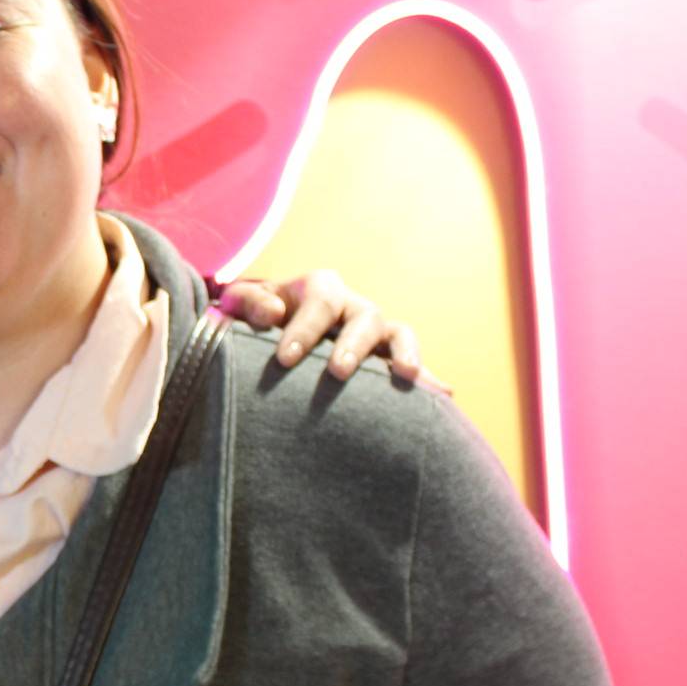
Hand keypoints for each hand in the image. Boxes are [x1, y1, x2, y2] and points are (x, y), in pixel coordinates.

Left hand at [218, 269, 447, 393]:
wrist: (272, 335)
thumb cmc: (255, 321)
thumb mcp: (242, 307)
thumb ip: (247, 304)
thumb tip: (272, 314)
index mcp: (319, 289)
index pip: (319, 301)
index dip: (304, 328)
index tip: (285, 359)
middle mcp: (354, 308)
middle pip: (365, 317)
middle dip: (353, 344)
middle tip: (337, 372)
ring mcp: (376, 334)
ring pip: (398, 335)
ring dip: (404, 353)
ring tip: (406, 375)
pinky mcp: (388, 359)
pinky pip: (413, 367)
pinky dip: (428, 379)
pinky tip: (443, 395)